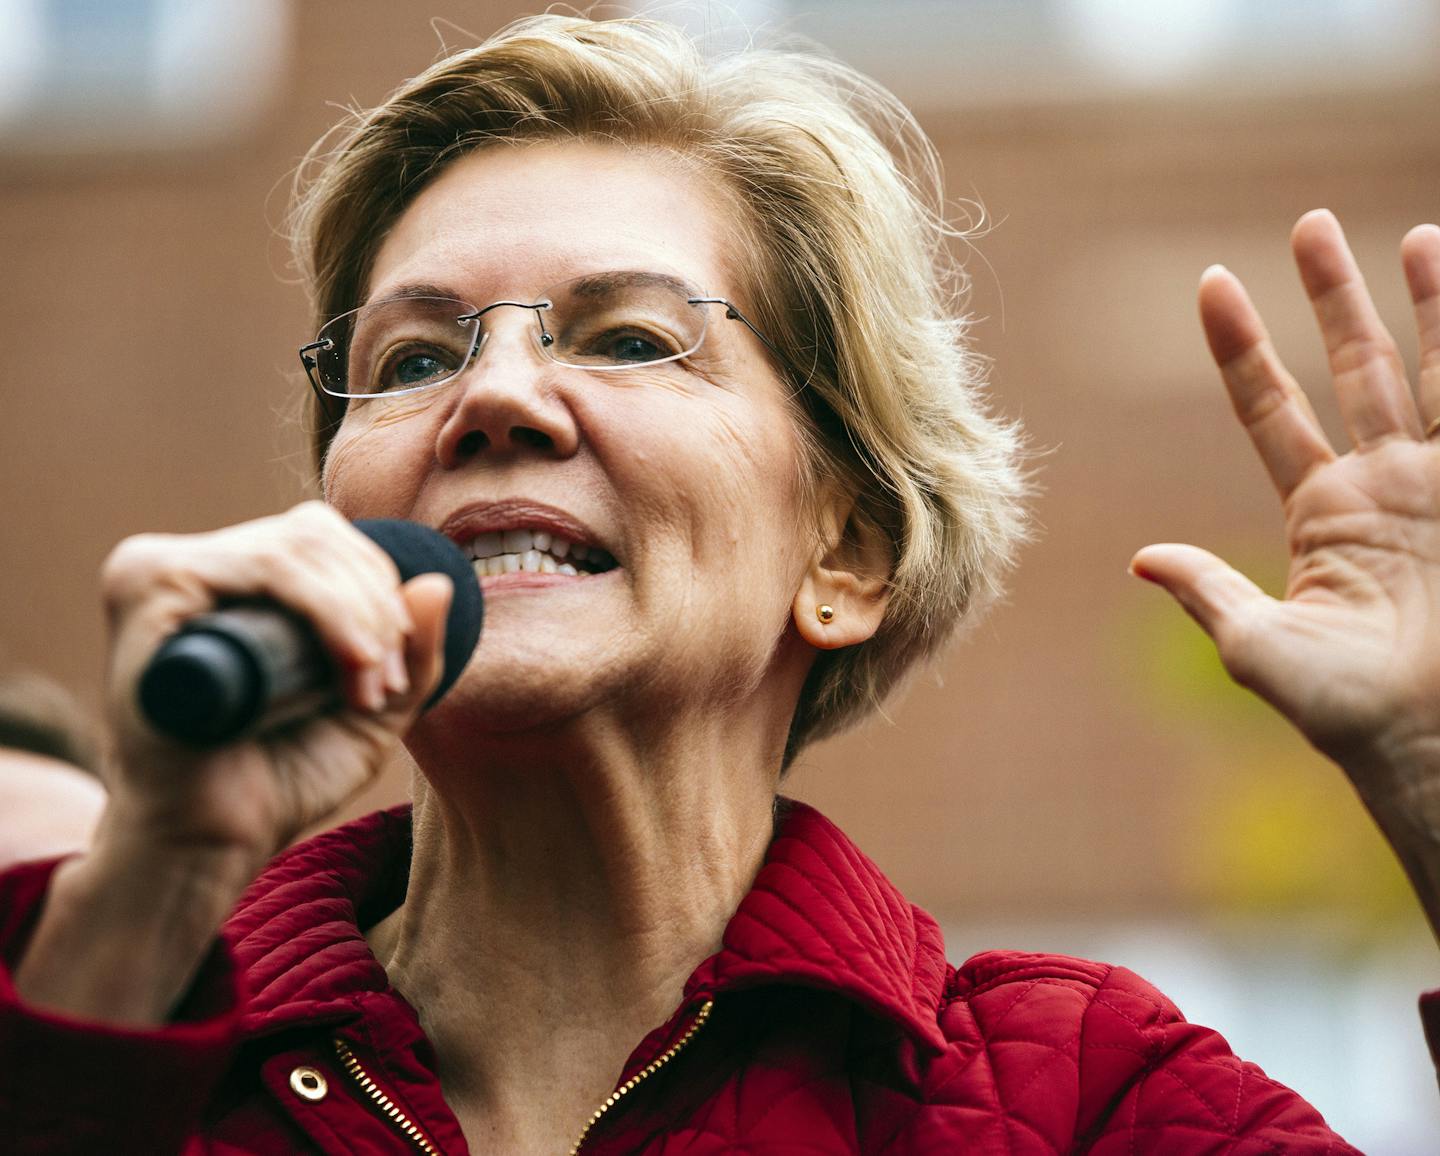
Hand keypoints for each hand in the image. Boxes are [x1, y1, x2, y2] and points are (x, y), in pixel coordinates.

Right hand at [14, 502, 450, 1023]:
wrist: (214, 843)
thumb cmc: (282, 778)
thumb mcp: (374, 708)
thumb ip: (413, 652)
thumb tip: (440, 582)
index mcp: (235, 580)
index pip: (323, 539)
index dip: (378, 589)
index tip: (397, 675)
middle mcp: (194, 566)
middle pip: (314, 535)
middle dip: (374, 606)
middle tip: (385, 686)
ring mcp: (161, 571)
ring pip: (295, 550)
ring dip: (358, 615)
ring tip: (367, 689)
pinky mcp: (147, 589)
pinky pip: (264, 567)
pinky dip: (324, 607)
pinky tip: (353, 660)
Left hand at [1131, 210, 1439, 930]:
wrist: (1432, 740)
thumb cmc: (1346, 712)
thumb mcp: (1259, 647)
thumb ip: (1208, 593)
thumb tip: (1140, 557)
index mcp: (1319, 512)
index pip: (1269, 408)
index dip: (1242, 349)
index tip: (1211, 284)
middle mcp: (1382, 486)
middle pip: (1353, 368)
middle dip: (1334, 297)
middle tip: (1309, 223)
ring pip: (1433, 372)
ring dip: (1426, 305)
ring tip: (1416, 234)